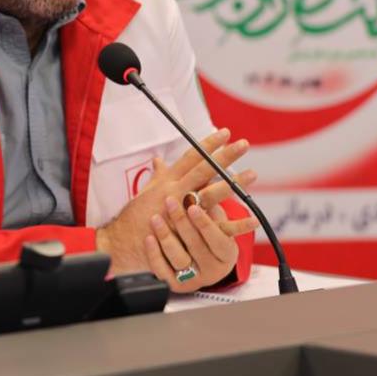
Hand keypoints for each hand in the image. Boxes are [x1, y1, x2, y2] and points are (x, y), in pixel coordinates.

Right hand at [95, 128, 251, 273]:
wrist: (124, 242)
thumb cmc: (134, 217)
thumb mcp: (145, 191)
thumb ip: (158, 176)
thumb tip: (158, 160)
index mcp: (167, 181)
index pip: (190, 157)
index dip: (208, 144)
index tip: (224, 133)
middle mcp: (175, 191)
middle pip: (203, 170)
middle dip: (224, 156)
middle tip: (243, 144)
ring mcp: (181, 211)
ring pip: (210, 193)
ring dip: (232, 183)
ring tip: (252, 174)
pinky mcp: (187, 232)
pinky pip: (216, 227)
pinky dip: (236, 224)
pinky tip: (253, 218)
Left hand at [145, 195, 258, 291]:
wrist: (196, 264)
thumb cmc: (205, 235)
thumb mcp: (212, 220)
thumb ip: (210, 201)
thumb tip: (207, 172)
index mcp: (227, 253)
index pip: (218, 238)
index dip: (204, 222)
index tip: (192, 204)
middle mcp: (213, 269)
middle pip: (197, 246)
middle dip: (182, 222)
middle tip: (170, 201)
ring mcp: (193, 278)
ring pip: (179, 258)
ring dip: (166, 236)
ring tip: (155, 218)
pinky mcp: (174, 284)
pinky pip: (162, 270)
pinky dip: (155, 253)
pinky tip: (149, 238)